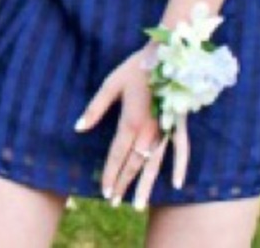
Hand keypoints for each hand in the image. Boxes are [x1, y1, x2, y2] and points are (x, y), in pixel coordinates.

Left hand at [75, 47, 189, 210]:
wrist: (165, 56)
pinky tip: (177, 184)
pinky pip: (181, 151)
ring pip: (155, 163)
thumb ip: (95, 108)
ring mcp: (165, 130)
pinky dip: (179, 167)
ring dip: (146, 185)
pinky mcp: (178, 125)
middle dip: (123, 183)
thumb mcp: (110, 84)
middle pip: (134, 164)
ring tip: (138, 204)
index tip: (104, 191)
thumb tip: (78, 128)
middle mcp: (149, 132)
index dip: (110, 174)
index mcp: (130, 122)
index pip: (117, 155)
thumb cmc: (135, 68)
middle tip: (115, 201)